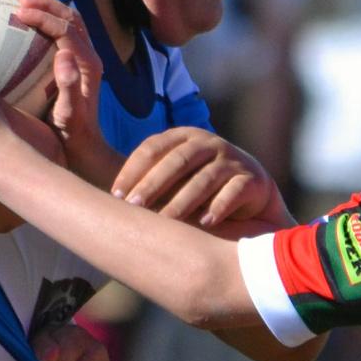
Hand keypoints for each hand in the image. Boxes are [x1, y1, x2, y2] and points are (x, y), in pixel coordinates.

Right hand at [38, 7, 116, 183]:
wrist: (84, 147)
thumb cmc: (71, 134)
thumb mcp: (68, 114)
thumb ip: (69, 86)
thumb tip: (63, 55)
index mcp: (88, 64)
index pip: (66, 29)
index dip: (44, 16)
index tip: (19, 11)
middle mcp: (90, 57)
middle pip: (71, 17)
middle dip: (47, 3)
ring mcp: (85, 59)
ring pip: (71, 21)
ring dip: (50, 6)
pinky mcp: (78, 64)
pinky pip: (66, 32)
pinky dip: (51, 19)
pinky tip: (34, 19)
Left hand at [112, 128, 290, 229]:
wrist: (252, 192)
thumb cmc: (201, 186)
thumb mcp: (176, 176)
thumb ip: (150, 178)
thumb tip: (106, 200)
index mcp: (183, 137)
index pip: (153, 147)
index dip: (133, 169)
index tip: (115, 194)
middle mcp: (208, 143)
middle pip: (178, 160)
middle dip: (153, 184)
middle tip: (134, 206)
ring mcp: (232, 159)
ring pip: (205, 178)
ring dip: (183, 201)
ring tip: (165, 221)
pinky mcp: (253, 179)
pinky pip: (234, 192)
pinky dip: (219, 207)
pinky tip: (205, 223)